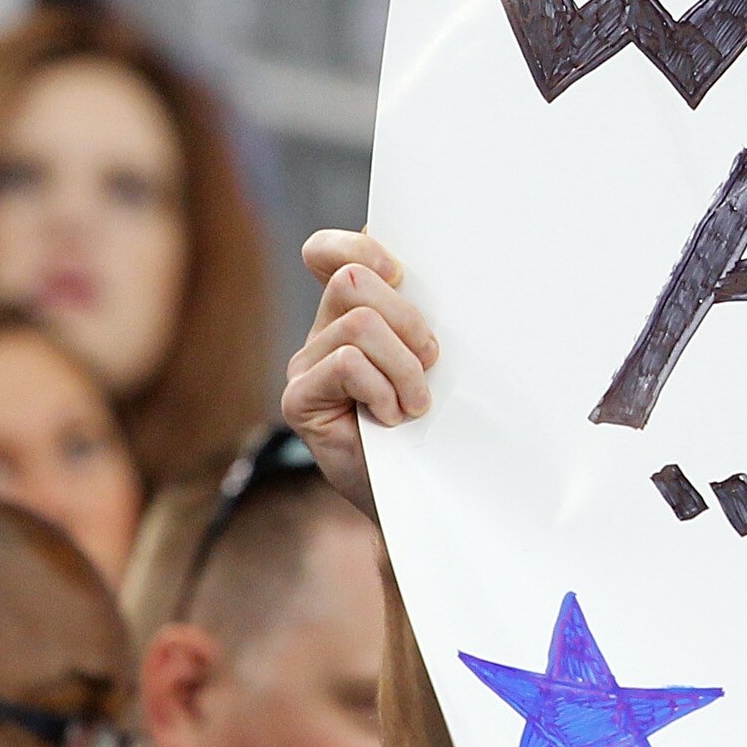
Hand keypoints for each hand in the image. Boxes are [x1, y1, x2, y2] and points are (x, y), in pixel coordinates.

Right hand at [282, 229, 437, 520]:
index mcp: (350, 314)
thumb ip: (426, 316)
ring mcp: (305, 366)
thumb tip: (447, 265)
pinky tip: (392, 419)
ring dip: (404, 366)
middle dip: (406, 319)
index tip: (401, 274)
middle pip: (352, 280)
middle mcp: (321, 333)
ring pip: (359, 325)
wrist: (423, 499)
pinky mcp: (299, 400)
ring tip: (416, 404)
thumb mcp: (437, 363)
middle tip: (431, 362)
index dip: (360, 247)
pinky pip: (346, 365)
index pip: (328, 252)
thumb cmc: (434, 429)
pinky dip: (382, 390)